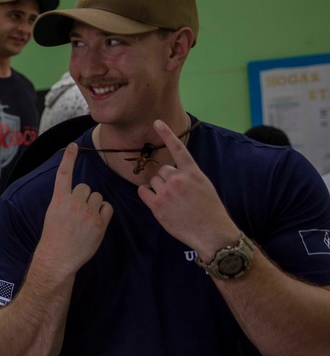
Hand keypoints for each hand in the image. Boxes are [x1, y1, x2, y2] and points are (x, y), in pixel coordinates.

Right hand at [37, 144, 112, 274]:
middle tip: (78, 212)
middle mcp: (73, 203)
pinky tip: (96, 222)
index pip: (64, 174)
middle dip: (84, 196)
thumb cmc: (54, 237)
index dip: (68, 158)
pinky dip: (104, 212)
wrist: (58, 257)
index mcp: (59, 200)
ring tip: (86, 220)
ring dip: (94, 205)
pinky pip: (107, 207)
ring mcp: (87, 212)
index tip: (73, 146)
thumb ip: (65, 202)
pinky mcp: (99, 222)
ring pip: (97, 197)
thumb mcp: (53, 214)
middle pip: (86, 187)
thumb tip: (79, 195)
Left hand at [137, 120, 239, 256]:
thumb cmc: (210, 210)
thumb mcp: (204, 186)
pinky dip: (146, 195)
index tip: (156, 122)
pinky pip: (143, 191)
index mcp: (193, 172)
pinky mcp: (157, 205)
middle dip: (166, 180)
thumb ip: (188, 175)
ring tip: (172, 202)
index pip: (178, 149)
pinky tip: (157, 202)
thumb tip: (171, 171)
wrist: (212, 232)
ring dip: (158, 188)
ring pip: (152, 181)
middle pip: (162, 170)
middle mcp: (178, 179)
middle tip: (177, 194)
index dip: (167, 134)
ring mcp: (166, 192)